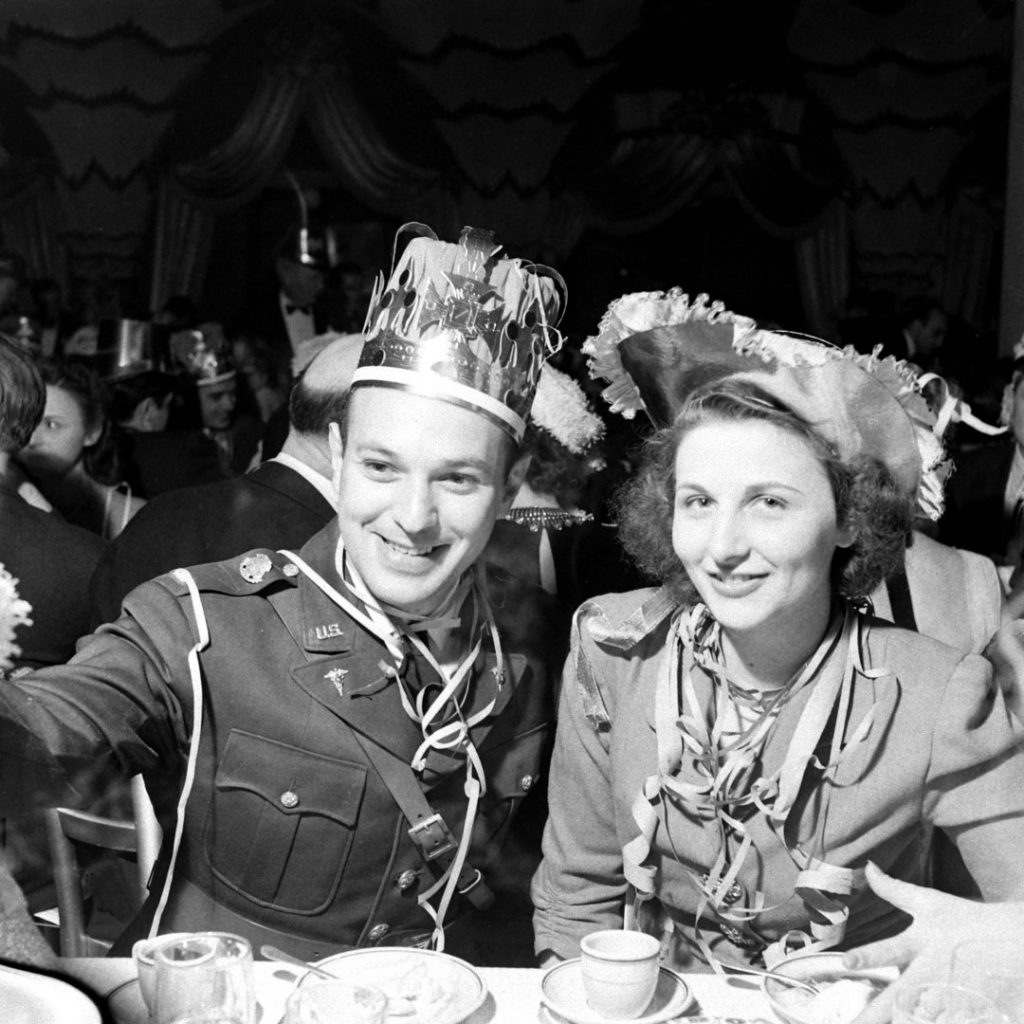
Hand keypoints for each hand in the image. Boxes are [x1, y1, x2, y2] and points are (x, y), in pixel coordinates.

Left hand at [845, 862, 1023, 1023]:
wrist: (1016, 940)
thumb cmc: (967, 920)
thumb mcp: (930, 902)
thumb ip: (893, 889)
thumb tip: (867, 868)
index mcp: (919, 944)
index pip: (888, 950)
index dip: (867, 956)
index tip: (847, 963)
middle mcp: (933, 972)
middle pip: (898, 1000)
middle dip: (872, 1017)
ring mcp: (954, 996)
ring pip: (921, 1020)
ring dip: (906, 1021)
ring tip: (897, 1022)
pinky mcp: (974, 1013)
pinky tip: (929, 1022)